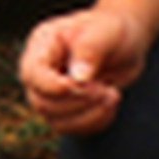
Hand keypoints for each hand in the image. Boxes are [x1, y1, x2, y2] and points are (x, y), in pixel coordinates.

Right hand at [17, 5, 146, 134]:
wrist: (126, 41)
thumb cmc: (111, 29)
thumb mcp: (104, 30)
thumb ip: (90, 49)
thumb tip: (79, 77)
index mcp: (43, 45)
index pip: (33, 74)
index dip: (53, 86)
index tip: (85, 85)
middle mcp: (42, 71)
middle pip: (42, 102)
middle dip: (78, 102)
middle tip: (107, 90)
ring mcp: (52, 93)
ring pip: (57, 121)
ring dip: (89, 115)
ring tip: (113, 95)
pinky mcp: (68, 110)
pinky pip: (74, 129)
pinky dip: (96, 121)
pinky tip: (110, 103)